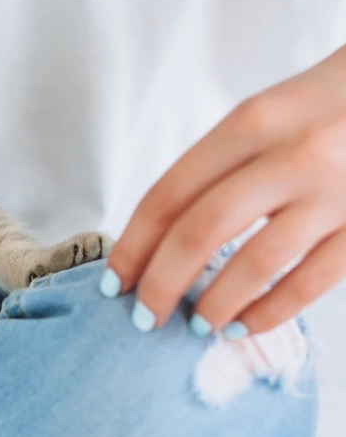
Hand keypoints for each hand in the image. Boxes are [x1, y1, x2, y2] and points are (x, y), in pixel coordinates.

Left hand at [103, 44, 345, 338]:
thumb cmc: (320, 109)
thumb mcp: (262, 116)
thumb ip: (216, 169)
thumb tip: (158, 242)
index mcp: (251, 123)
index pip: (169, 195)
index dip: (132, 247)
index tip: (113, 284)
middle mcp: (291, 154)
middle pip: (201, 230)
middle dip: (161, 284)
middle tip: (143, 318)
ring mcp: (335, 191)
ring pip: (257, 262)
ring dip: (216, 304)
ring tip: (196, 327)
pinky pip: (312, 281)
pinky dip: (272, 311)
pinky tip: (245, 325)